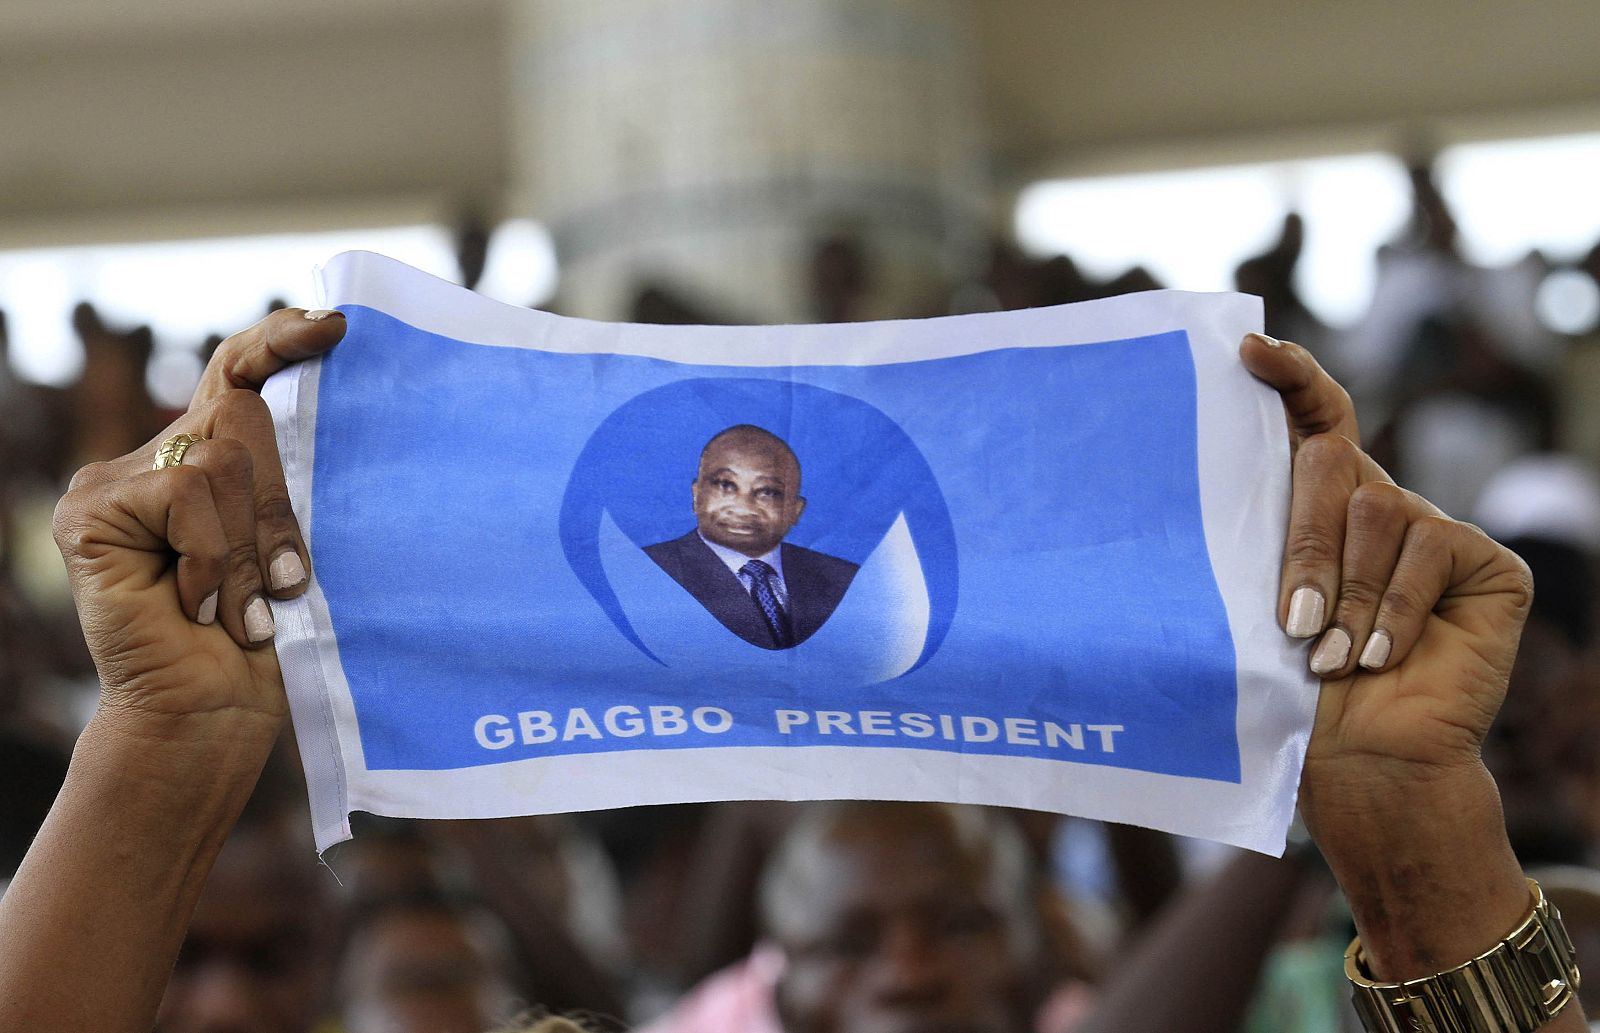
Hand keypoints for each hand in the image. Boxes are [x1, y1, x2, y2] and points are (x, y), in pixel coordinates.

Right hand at [52, 309, 343, 739]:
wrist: (212, 716)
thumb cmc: (268, 639)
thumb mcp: (297, 546)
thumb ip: (294, 485)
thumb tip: (338, 415)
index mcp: (212, 460)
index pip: (239, 372)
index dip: (282, 339)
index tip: (336, 326)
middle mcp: (160, 457)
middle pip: (243, 419)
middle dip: (281, 506)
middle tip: (290, 582)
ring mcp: (115, 480)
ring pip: (218, 463)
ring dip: (250, 548)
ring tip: (248, 611)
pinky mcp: (90, 510)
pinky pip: (183, 496)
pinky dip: (211, 558)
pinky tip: (202, 608)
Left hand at [1241, 332, 1531, 786]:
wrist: (1361, 764)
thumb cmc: (1291, 692)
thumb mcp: (1253, 605)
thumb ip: (1251, 537)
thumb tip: (1198, 468)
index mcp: (1317, 506)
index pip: (1312, 420)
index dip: (1289, 377)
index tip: (1249, 351)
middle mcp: (1375, 504)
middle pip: (1333, 464)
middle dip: (1301, 542)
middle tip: (1288, 621)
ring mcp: (1432, 529)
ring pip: (1377, 511)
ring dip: (1345, 592)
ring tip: (1326, 657)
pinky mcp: (1484, 563)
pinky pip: (1430, 552)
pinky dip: (1393, 612)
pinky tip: (1376, 660)